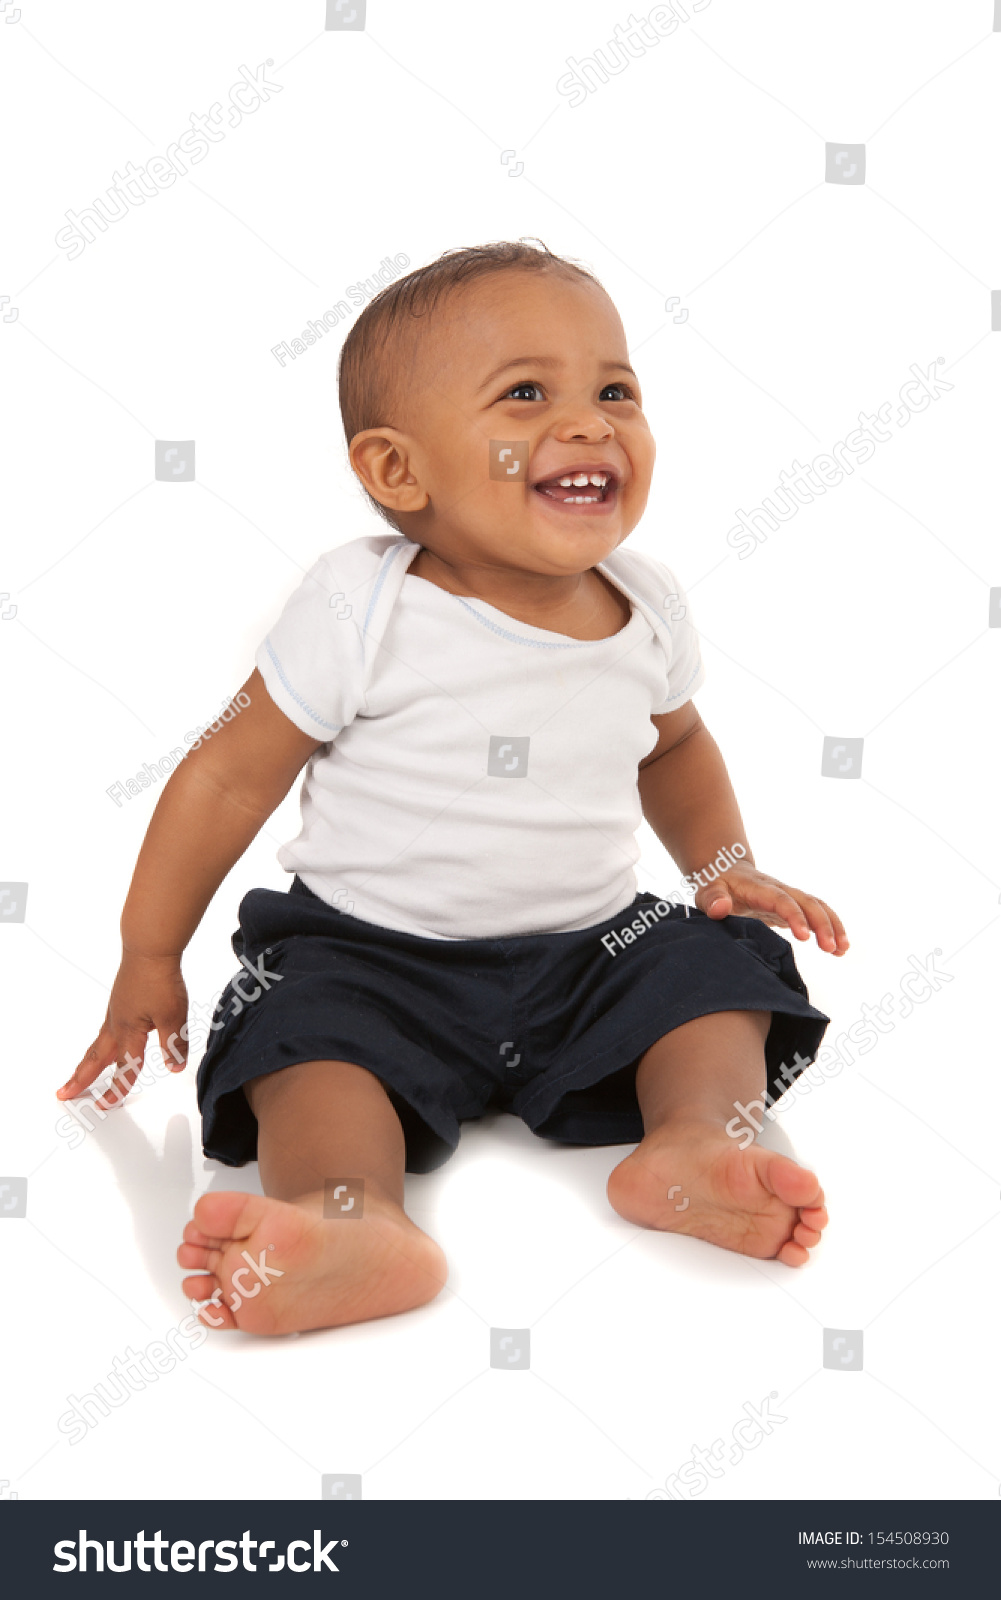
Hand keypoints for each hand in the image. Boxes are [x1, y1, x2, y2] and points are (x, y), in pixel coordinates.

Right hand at [57, 952, 189, 1108]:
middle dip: (80, 1078)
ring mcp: (116, 1011)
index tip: (105, 1105)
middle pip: (96, 1058)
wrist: (149, 948)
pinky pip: (105, 1029)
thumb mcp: (173, 1016)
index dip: (117, 1089)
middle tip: (64, 1093)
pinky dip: (99, 1043)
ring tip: (78, 1075)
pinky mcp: (119, 1001)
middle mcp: (117, 1024)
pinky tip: (105, 1043)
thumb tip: (175, 1066)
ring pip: (98, 1044)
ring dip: (87, 1062)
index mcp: (129, 1031)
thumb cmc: (158, 978)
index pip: (124, 1068)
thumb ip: (174, 1044)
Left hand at [693, 864, 848, 954]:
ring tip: (842, 950)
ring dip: (833, 926)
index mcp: (760, 888)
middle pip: (808, 902)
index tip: (805, 936)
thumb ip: (712, 899)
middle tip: (831, 948)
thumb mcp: (707, 889)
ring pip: (817, 907)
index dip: (795, 916)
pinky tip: (839, 949)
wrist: (725, 870)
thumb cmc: (716, 883)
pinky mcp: (792, 907)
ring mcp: (788, 897)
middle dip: (823, 924)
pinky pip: (816, 914)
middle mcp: (779, 890)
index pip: (782, 900)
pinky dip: (830, 929)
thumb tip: (720, 908)